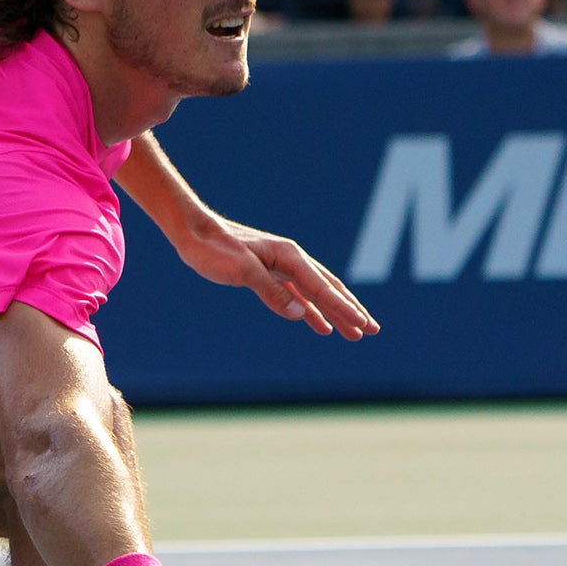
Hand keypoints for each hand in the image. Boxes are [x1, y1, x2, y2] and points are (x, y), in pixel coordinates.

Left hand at [177, 217, 380, 338]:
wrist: (193, 233)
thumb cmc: (214, 249)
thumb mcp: (243, 272)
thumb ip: (273, 292)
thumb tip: (301, 313)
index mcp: (289, 256)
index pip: (323, 287)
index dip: (344, 308)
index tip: (363, 324)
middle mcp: (291, 259)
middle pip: (329, 288)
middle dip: (351, 310)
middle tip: (373, 330)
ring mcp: (281, 267)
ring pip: (316, 294)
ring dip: (335, 313)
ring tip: (355, 333)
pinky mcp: (269, 274)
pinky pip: (298, 295)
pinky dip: (311, 310)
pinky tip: (320, 325)